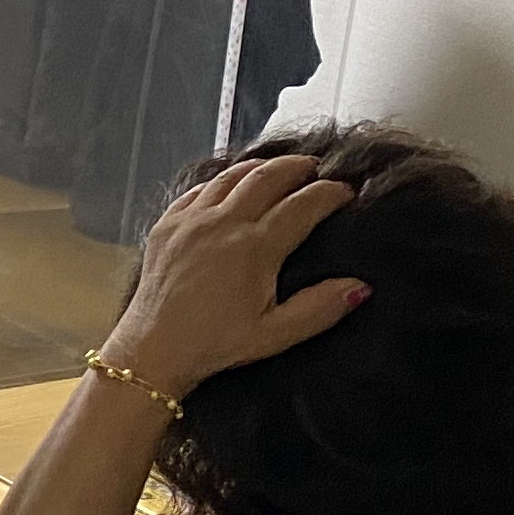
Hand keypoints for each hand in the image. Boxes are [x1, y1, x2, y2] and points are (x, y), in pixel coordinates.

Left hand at [96, 153, 365, 400]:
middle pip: (269, 176)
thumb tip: (360, 286)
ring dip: (262, 166)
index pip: (303, 204)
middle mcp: (223, 223)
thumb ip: (320, 308)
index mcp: (254, 247)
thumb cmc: (215, 344)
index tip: (347, 191)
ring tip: (281, 167)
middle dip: (299, 167)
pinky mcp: (167, 223)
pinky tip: (233, 184)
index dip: (330, 193)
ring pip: (233, 174)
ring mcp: (191, 219)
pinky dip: (224, 179)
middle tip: (318, 167)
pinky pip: (200, 187)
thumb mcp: (275, 334)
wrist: (153, 348)